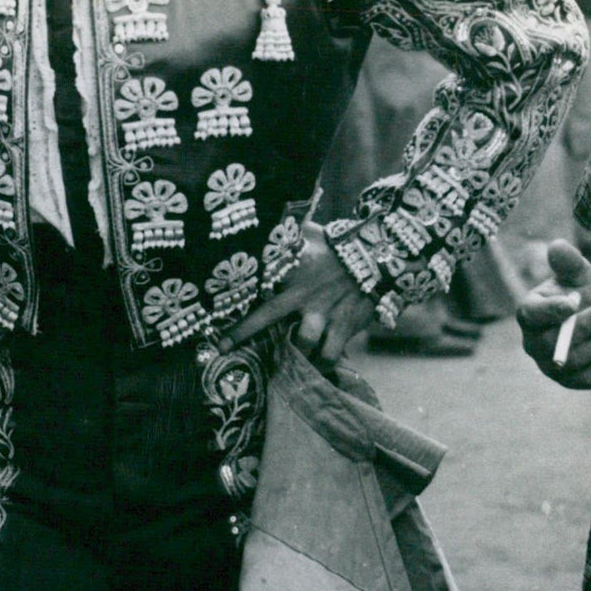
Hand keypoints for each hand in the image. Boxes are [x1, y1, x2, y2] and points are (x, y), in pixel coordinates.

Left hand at [219, 221, 376, 366]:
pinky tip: (313, 371)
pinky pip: (331, 354)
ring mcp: (324, 314)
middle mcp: (304, 296)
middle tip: (222, 350)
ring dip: (290, 356)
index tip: (212, 314)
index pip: (257, 286)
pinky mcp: (344, 327)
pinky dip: (322, 365)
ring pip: (302, 344)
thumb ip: (287, 235)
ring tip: (280, 364)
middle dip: (243, 334)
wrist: (378, 256)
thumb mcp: (310, 236)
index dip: (233, 298)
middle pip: (268, 317)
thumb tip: (265, 220)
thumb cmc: (337, 247)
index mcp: (291, 274)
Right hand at [516, 238, 590, 387]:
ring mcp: (551, 366)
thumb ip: (569, 262)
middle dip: (584, 326)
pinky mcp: (572, 381)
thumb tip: (558, 247)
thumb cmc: (583, 293)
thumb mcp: (579, 274)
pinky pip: (590, 377)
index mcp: (529, 313)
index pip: (531, 314)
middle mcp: (533, 343)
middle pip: (551, 342)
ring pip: (574, 361)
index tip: (573, 302)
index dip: (550, 310)